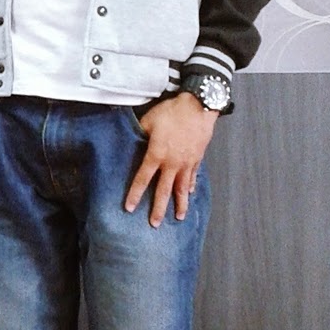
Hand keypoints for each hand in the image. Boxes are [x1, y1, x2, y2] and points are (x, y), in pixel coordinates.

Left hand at [124, 92, 217, 227]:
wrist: (199, 106)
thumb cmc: (171, 112)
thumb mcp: (148, 121)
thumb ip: (140, 135)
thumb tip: (132, 142)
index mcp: (156, 154)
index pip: (142, 179)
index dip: (135, 194)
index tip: (129, 208)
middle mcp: (172, 163)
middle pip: (163, 190)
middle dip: (158, 209)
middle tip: (154, 224)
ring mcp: (186, 162)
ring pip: (182, 188)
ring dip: (179, 204)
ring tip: (178, 218)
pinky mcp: (197, 158)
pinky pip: (192, 177)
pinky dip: (190, 187)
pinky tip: (189, 194)